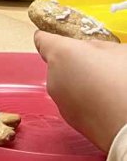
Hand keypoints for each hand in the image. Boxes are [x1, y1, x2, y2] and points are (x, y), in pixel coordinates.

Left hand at [35, 31, 126, 153]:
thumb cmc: (125, 82)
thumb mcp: (118, 51)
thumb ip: (98, 47)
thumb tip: (92, 51)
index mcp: (61, 54)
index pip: (43, 40)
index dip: (52, 38)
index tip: (63, 40)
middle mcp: (53, 77)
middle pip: (58, 64)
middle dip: (75, 64)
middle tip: (100, 68)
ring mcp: (60, 102)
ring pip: (66, 86)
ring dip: (80, 85)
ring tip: (107, 89)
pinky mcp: (71, 122)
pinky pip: (75, 104)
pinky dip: (86, 103)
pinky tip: (106, 106)